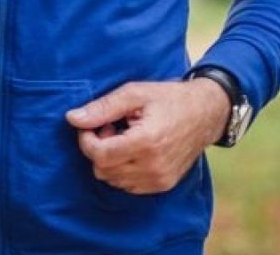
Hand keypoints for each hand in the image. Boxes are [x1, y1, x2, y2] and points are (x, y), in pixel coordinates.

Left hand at [66, 79, 229, 193]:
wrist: (206, 113)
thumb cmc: (169, 99)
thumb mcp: (135, 93)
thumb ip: (103, 108)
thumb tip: (72, 119)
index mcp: (147, 142)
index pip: (100, 155)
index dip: (87, 140)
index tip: (91, 125)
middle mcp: (153, 166)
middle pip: (103, 170)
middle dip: (99, 149)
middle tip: (111, 128)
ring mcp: (159, 179)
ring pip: (113, 180)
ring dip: (110, 161)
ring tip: (124, 138)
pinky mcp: (163, 185)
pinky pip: (128, 186)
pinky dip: (123, 170)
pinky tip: (134, 150)